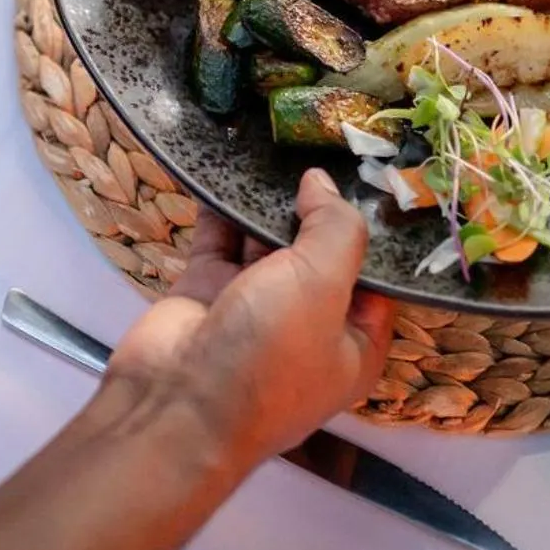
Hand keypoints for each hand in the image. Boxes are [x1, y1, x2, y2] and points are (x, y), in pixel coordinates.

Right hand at [106, 168, 395, 468]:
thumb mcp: (323, 287)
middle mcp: (306, 325)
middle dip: (314, 206)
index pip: (373, 276)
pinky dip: (220, 207)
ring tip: (275, 143)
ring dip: (267, 201)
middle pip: (318, 253)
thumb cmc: (269, 355)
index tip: (366, 172)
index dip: (369, 227)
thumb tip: (322, 182)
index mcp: (353, 342)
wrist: (175, 406)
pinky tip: (228, 164)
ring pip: (266, 242)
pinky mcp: (206, 291)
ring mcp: (252, 307)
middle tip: (316, 144)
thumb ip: (334, 228)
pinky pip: (219, 240)